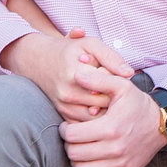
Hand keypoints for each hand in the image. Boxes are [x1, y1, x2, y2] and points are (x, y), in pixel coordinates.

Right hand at [3, 27, 135, 121]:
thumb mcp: (90, 44)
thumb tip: (130, 73)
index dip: (118, 80)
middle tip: (118, 91)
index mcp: (76, 73)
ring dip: (107, 109)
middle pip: (105, 101)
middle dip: (114, 97)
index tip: (117, 76)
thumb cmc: (68, 50)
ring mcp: (64, 105)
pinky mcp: (62, 113)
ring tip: (110, 98)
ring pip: (97, 115)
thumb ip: (111, 57)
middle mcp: (68, 92)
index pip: (109, 84)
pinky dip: (96, 117)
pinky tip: (100, 106)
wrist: (36, 61)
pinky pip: (86, 122)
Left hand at [59, 79, 166, 166]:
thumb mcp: (121, 85)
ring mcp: (120, 164)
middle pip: (74, 154)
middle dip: (68, 144)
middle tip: (73, 137)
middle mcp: (115, 149)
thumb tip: (77, 74)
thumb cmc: (137, 104)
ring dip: (76, 160)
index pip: (72, 136)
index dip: (64, 130)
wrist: (161, 124)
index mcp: (110, 127)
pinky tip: (91, 160)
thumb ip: (98, 79)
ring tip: (80, 148)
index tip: (68, 126)